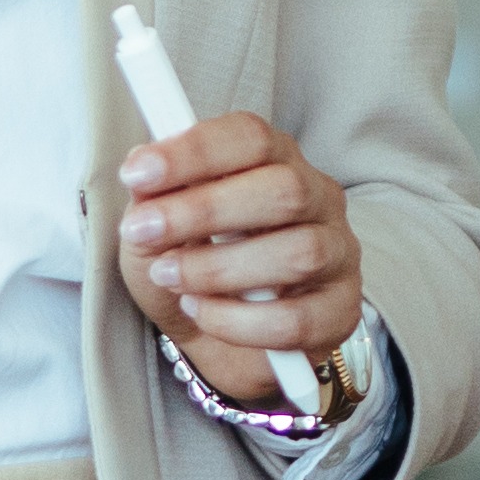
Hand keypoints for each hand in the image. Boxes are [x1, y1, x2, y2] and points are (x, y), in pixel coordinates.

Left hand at [118, 113, 362, 379]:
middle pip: (284, 189)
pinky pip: (297, 319)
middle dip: (205, 210)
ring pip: (299, 254)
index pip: (252, 138)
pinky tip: (202, 313)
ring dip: (219, 268)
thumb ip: (152, 196)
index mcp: (277, 160)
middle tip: (143, 230)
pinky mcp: (341, 312)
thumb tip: (142, 168)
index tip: (138, 172)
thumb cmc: (191, 266)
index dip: (195, 151)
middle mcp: (318, 199)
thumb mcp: (157, 227)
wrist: (215, 342)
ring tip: (170, 277)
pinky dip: (238, 321)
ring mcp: (338, 255)